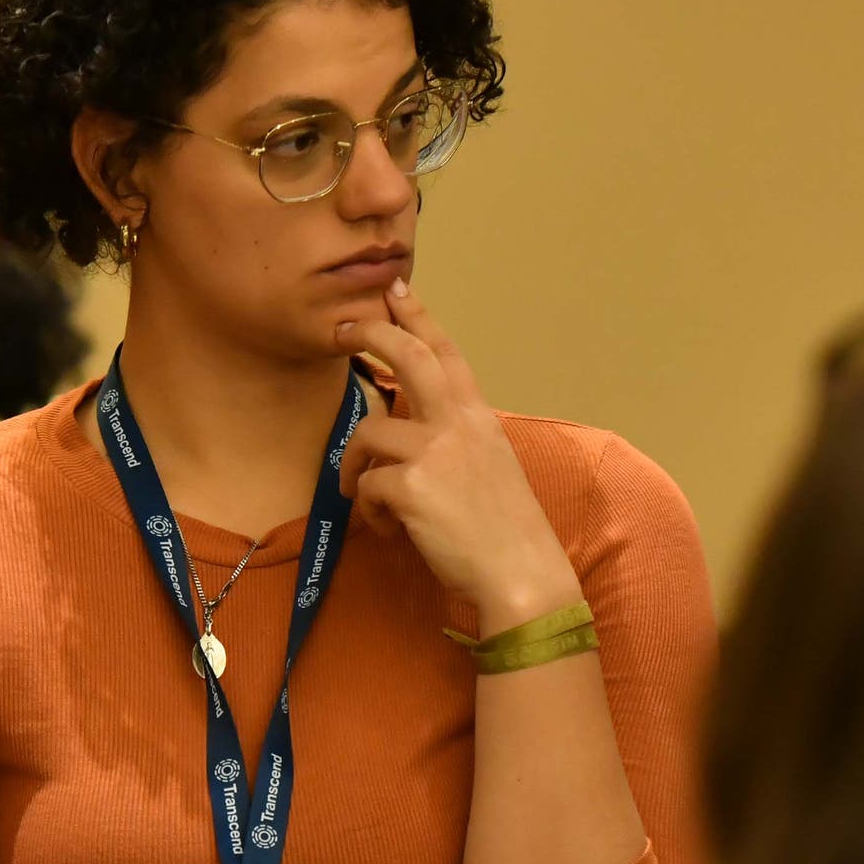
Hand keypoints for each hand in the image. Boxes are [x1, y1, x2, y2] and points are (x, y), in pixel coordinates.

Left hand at [336, 283, 581, 636]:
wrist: (522, 573)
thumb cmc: (506, 530)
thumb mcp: (491, 466)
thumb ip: (457, 439)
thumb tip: (412, 432)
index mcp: (479, 417)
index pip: (446, 353)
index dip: (419, 318)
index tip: (397, 290)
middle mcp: (458, 423)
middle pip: (407, 357)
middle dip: (370, 332)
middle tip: (341, 330)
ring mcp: (434, 451)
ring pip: (369, 433)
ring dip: (357, 468)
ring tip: (372, 501)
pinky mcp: (410, 486)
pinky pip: (366, 486)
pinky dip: (371, 511)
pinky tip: (394, 530)